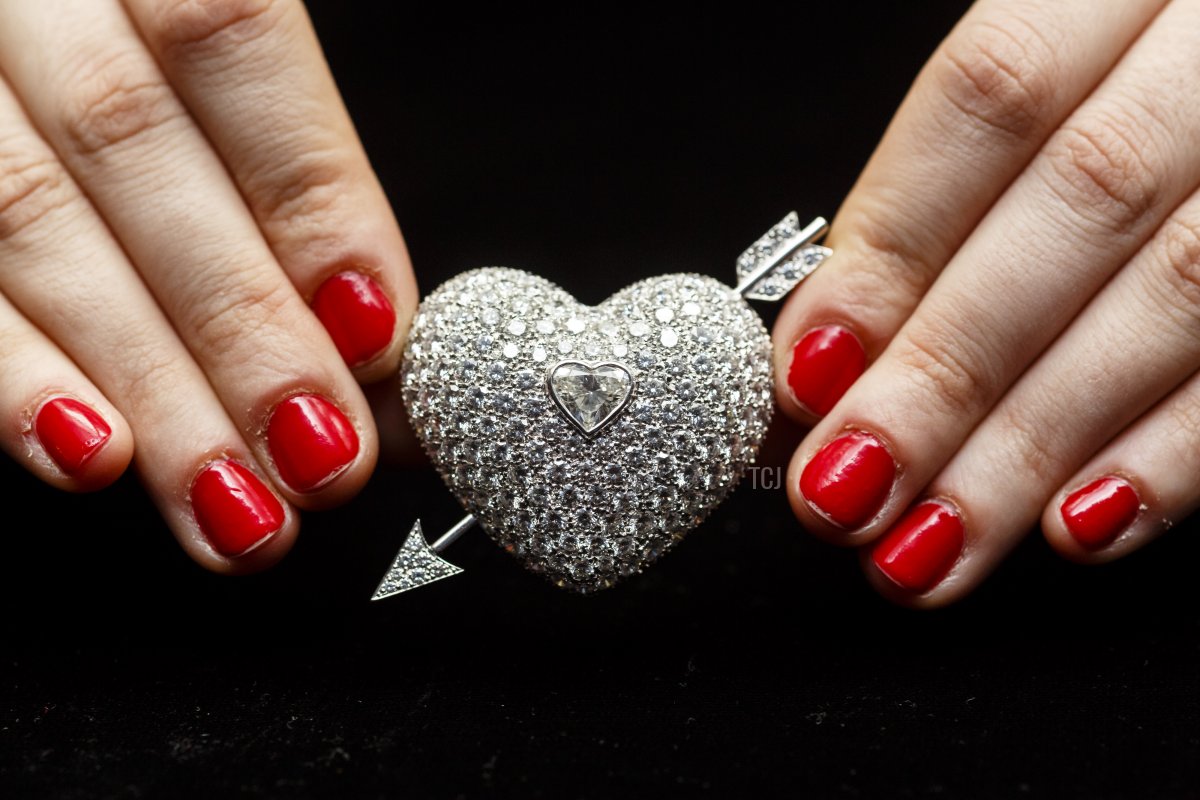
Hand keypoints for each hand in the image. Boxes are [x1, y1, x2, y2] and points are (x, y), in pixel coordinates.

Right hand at [0, 0, 415, 571]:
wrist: (13, 24)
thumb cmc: (135, 53)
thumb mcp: (198, 61)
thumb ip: (285, 172)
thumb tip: (374, 339)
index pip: (226, 35)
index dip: (306, 191)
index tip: (373, 330)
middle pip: (128, 142)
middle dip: (240, 321)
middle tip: (322, 455)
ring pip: (24, 216)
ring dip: (144, 379)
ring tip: (235, 499)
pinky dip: (11, 373)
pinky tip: (89, 452)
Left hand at [772, 0, 1199, 605]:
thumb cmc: (1125, 86)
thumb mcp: (1048, 89)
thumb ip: (944, 201)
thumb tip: (822, 353)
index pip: (992, 95)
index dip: (893, 242)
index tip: (807, 372)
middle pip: (1082, 201)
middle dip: (948, 367)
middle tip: (844, 492)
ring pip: (1182, 288)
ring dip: (1037, 439)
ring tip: (929, 545)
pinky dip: (1179, 451)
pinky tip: (1080, 527)